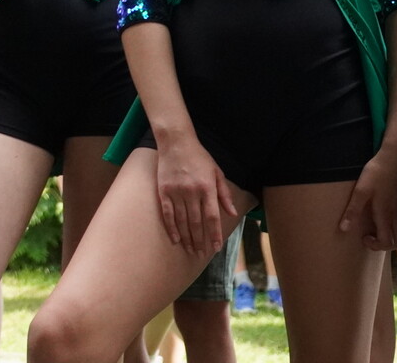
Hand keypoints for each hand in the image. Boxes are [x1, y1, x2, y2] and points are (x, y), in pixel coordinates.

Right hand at [155, 137, 236, 256]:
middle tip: (201, 254)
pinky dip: (171, 227)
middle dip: (200, 240)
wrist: (176, 142)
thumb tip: (232, 213)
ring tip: (190, 250)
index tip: (216, 247)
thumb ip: (224, 194)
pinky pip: (167, 213)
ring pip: (182, 220)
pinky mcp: (163, 191)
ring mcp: (176, 192)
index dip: (214, 234)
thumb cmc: (199, 157)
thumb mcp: (217, 172)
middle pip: (196, 222)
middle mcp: (192, 192)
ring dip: (187, 237)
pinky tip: (175, 239)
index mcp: (207, 188)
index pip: (212, 217)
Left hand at [340, 150, 396, 249]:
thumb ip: (353, 210)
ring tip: (378, 227)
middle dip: (385, 245)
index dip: (376, 246)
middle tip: (371, 235)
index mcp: (386, 215)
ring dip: (393, 236)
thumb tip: (344, 229)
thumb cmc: (378, 172)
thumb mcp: (361, 190)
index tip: (364, 237)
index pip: (387, 242)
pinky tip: (389, 216)